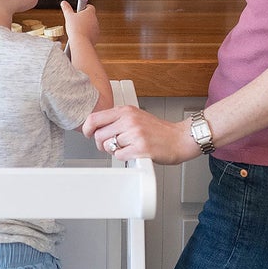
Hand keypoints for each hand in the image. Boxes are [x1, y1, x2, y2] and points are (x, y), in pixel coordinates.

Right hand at [60, 0, 99, 45]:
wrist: (81, 42)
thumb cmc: (75, 29)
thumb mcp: (68, 16)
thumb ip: (66, 8)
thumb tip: (63, 3)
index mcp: (90, 12)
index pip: (89, 6)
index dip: (84, 7)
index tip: (79, 10)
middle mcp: (95, 19)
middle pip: (90, 16)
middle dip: (83, 18)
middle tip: (76, 21)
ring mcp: (96, 28)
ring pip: (91, 25)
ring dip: (85, 26)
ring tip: (77, 29)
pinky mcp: (96, 36)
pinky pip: (91, 33)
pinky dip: (87, 34)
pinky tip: (80, 36)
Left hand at [82, 105, 200, 163]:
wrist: (180, 138)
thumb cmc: (159, 130)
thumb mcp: (136, 116)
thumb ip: (118, 120)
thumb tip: (97, 128)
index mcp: (126, 111)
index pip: (94, 118)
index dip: (87, 129)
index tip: (88, 134)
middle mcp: (129, 120)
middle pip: (99, 135)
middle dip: (102, 144)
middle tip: (111, 146)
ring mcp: (135, 134)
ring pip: (109, 146)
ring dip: (115, 151)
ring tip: (127, 148)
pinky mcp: (140, 148)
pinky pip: (119, 156)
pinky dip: (124, 157)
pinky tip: (133, 153)